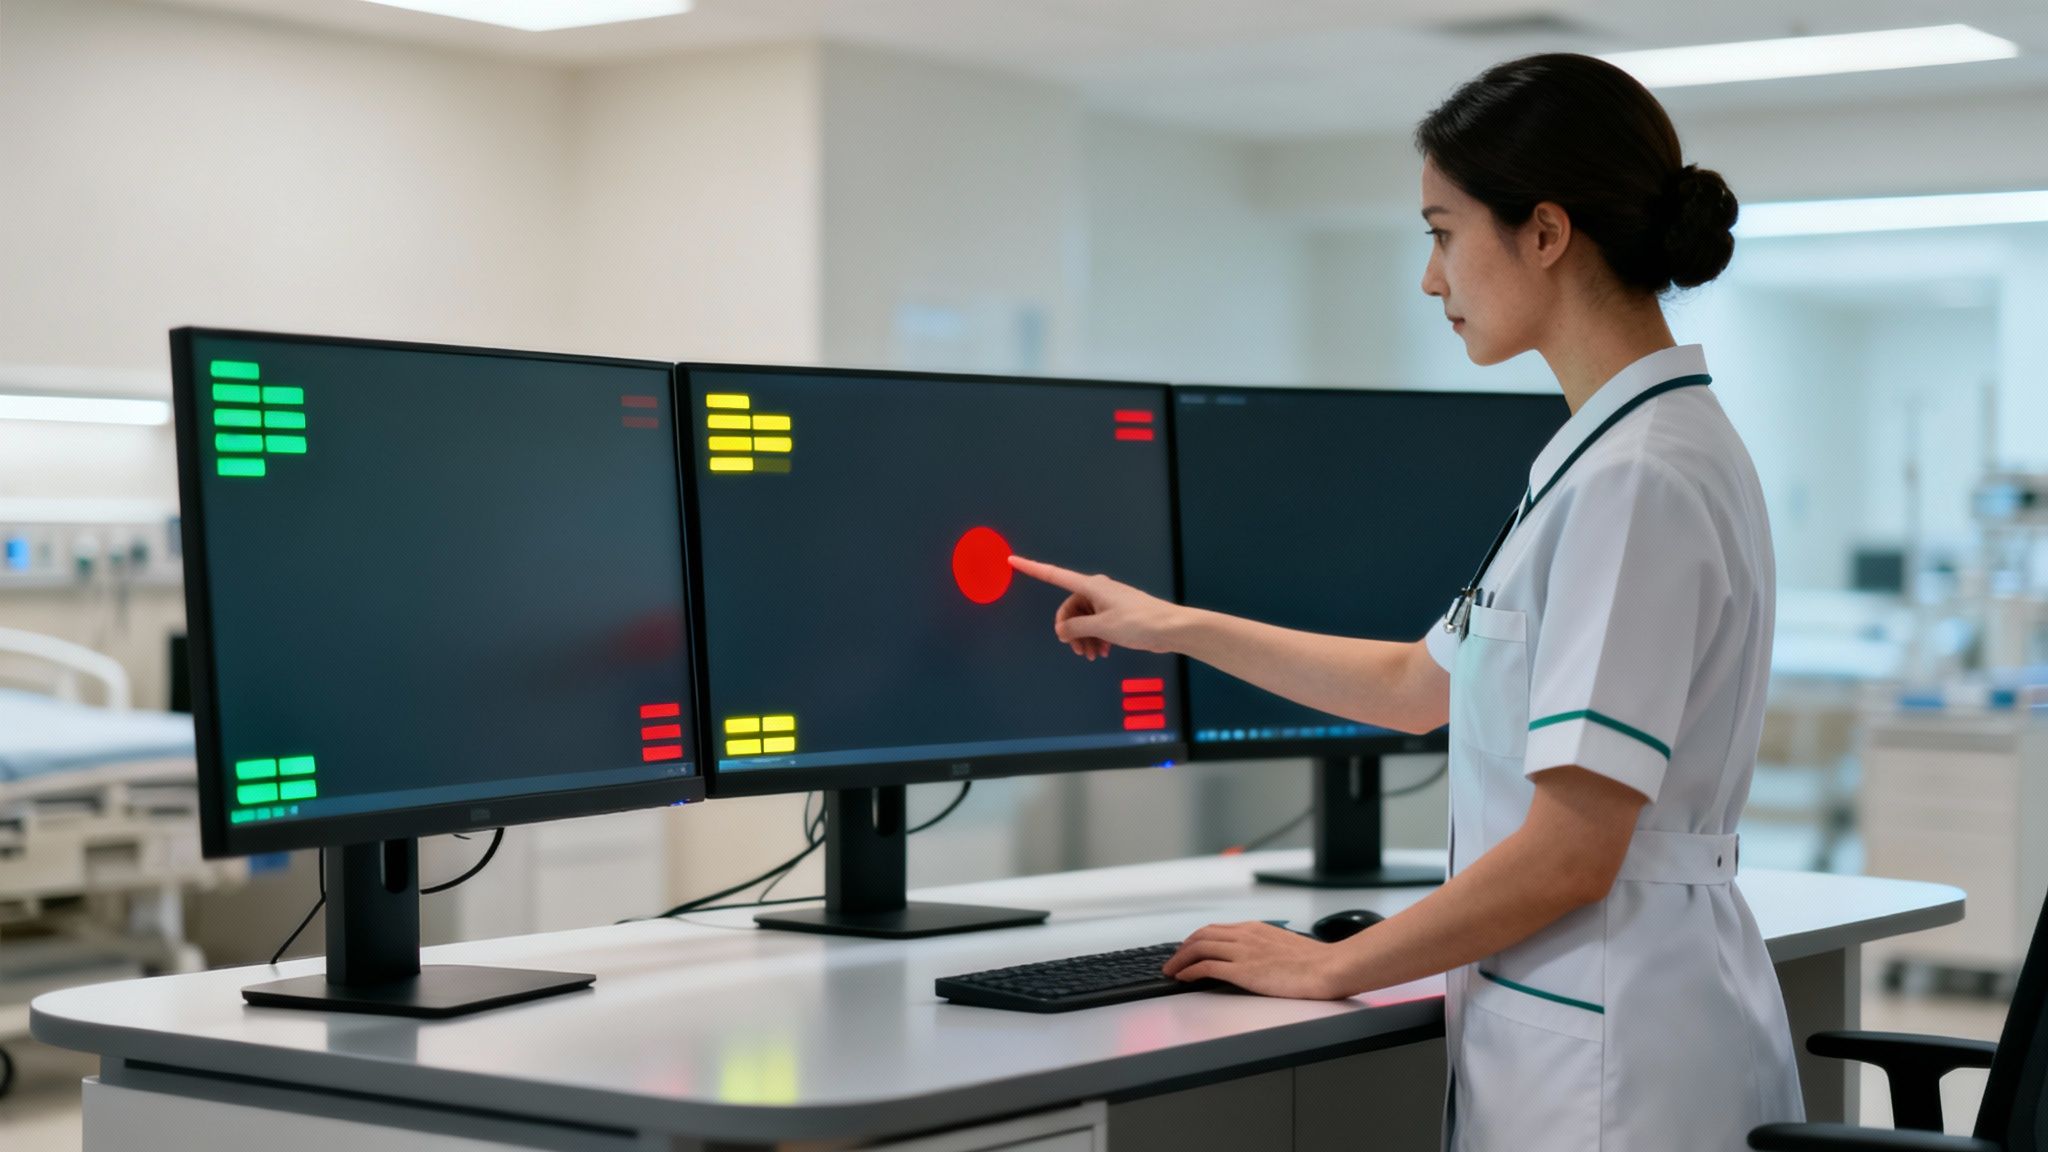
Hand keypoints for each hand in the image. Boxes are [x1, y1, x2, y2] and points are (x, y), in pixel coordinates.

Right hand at [1008, 555, 1183, 659]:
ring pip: (1083, 618)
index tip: (1012, 559)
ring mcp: (1108, 601)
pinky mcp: (1117, 612)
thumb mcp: (1102, 628)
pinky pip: (1096, 623)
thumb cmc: (1138, 623)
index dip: (1032, 568)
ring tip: (1091, 655)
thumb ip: (1075, 628)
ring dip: (1083, 638)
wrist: (1171, 628)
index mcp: (1091, 586)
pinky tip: (1101, 652)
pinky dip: (1095, 637)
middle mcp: (1097, 590)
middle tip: (1077, 650)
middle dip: (1070, 630)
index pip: (1054, 575)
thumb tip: (1060, 630)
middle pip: (1070, 608)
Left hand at [1161, 921, 1351, 999]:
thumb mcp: (1285, 946)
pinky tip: (1183, 978)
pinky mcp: (1243, 970)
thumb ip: (1266, 948)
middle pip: (1201, 935)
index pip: (1216, 929)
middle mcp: (1245, 935)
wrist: (1329, 968)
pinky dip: (1190, 971)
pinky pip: (1207, 966)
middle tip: (1172, 960)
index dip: (1196, 939)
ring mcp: (1243, 951)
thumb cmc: (1316, 962)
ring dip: (1180, 959)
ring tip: (1171, 970)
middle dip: (1182, 948)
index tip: (1188, 949)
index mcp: (1256, 929)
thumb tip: (1257, 959)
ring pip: (1199, 948)